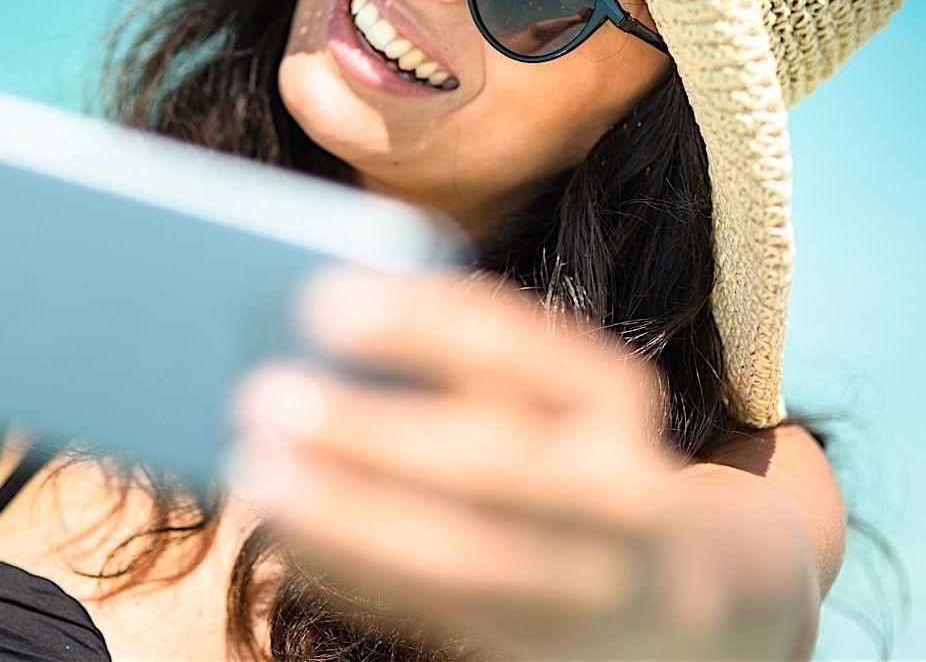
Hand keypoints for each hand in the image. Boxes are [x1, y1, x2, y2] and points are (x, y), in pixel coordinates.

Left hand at [226, 266, 713, 660]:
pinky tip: (287, 529)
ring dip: (345, 514)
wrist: (669, 584)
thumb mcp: (548, 391)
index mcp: (613, 396)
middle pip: (487, 462)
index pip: (518, 347)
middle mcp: (618, 488)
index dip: (420, 323)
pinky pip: (435, 612)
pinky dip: (353, 568)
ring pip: (458, 557)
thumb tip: (317, 326)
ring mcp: (586, 580)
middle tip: (262, 393)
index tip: (320, 298)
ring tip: (256, 470)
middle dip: (369, 431)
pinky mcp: (542, 648)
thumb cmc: (562, 445)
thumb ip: (462, 362)